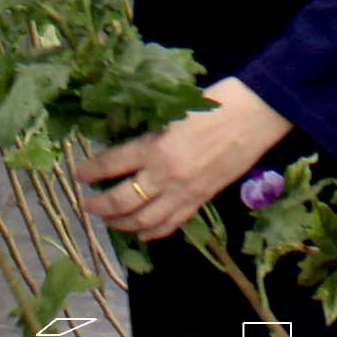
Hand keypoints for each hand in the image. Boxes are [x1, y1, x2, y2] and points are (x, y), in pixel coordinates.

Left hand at [69, 78, 293, 242]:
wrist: (256, 114)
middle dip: (100, 206)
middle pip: (122, 201)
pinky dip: (152, 233)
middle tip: (88, 205)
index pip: (112, 164)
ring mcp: (184, 192)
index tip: (79, 173)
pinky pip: (171, 224)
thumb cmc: (217, 102)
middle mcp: (165, 175)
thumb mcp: (174, 110)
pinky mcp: (201, 200)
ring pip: (144, 220)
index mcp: (156, 147)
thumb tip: (128, 144)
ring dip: (122, 224)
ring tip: (110, 221)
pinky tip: (142, 233)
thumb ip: (151, 131)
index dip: (91, 171)